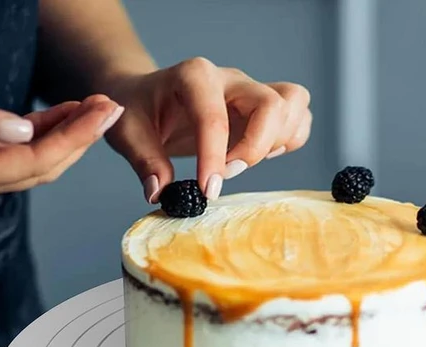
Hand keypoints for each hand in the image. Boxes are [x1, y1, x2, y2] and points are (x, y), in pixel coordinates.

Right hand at [0, 95, 123, 199]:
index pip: (41, 158)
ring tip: (97, 106)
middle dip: (85, 135)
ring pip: (41, 154)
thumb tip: (24, 129)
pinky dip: (47, 129)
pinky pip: (24, 147)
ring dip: (71, 131)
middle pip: (51, 161)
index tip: (104, 113)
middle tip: (113, 108)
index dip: (77, 135)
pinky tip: (67, 113)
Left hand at [102, 57, 311, 202]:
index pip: (215, 116)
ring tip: (244, 161)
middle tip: (227, 173)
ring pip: (294, 104)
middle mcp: (230, 79)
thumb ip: (144, 160)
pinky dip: (290, 140)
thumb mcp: (126, 131)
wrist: (147, 96)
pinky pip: (298, 118)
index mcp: (194, 76)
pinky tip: (262, 155)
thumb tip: (160, 192)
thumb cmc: (138, 109)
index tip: (207, 191)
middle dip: (255, 148)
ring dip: (277, 142)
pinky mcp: (264, 108)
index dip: (214, 157)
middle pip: (272, 104)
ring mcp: (252, 92)